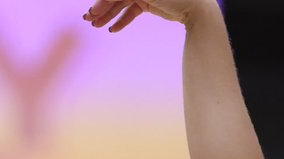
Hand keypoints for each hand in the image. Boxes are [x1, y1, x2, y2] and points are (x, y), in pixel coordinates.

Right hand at [83, 0, 212, 31]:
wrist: (194, 8)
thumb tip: (105, 0)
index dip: (102, 1)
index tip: (91, 11)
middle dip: (101, 7)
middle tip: (88, 20)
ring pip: (121, 5)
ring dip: (108, 15)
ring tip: (96, 26)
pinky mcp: (147, 4)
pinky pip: (131, 12)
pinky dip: (122, 21)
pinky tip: (112, 30)